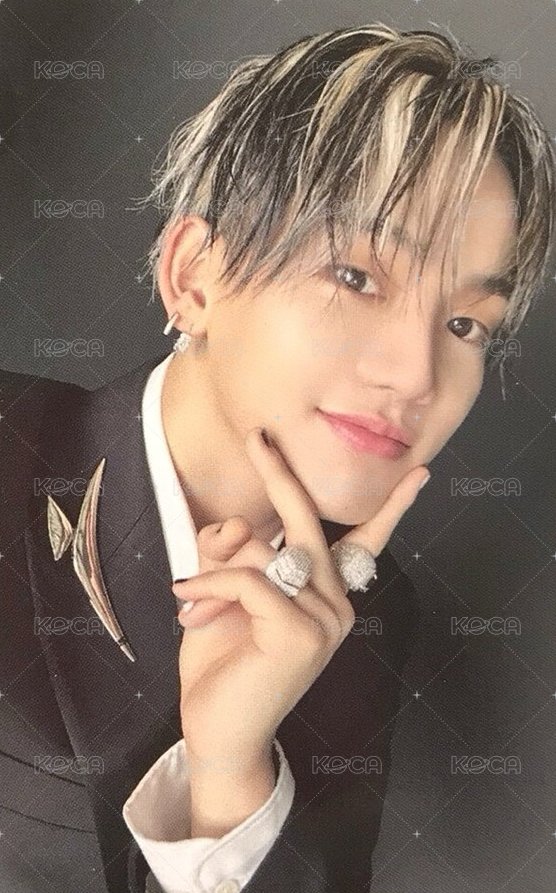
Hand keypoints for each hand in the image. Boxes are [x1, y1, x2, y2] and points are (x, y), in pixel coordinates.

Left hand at [173, 427, 428, 769]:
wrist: (220, 733)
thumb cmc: (224, 664)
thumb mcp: (225, 596)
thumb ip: (235, 554)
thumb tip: (237, 524)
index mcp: (326, 592)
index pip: (365, 541)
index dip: (390, 506)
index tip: (418, 475)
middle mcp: (336, 601)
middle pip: (305, 520)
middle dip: (279, 474)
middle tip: (257, 436)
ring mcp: (325, 617)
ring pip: (263, 550)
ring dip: (213, 568)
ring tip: (191, 602)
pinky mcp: (302, 632)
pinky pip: (249, 579)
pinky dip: (211, 586)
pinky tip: (189, 605)